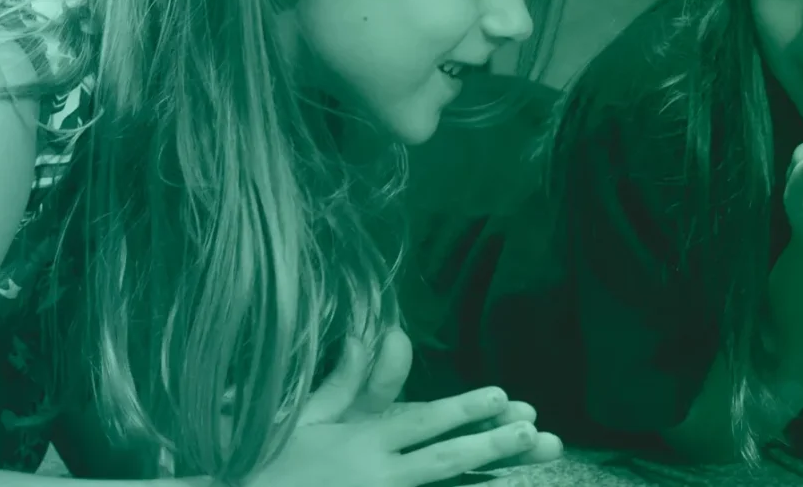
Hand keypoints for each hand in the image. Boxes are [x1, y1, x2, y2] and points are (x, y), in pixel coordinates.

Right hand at [250, 329, 561, 486]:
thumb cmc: (270, 462)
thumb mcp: (306, 418)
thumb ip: (346, 380)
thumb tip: (371, 331)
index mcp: (359, 444)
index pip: (420, 423)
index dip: (462, 410)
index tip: (499, 396)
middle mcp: (377, 477)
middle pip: (444, 461)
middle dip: (490, 444)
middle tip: (532, 431)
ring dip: (484, 472)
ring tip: (523, 454)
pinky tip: (483, 486)